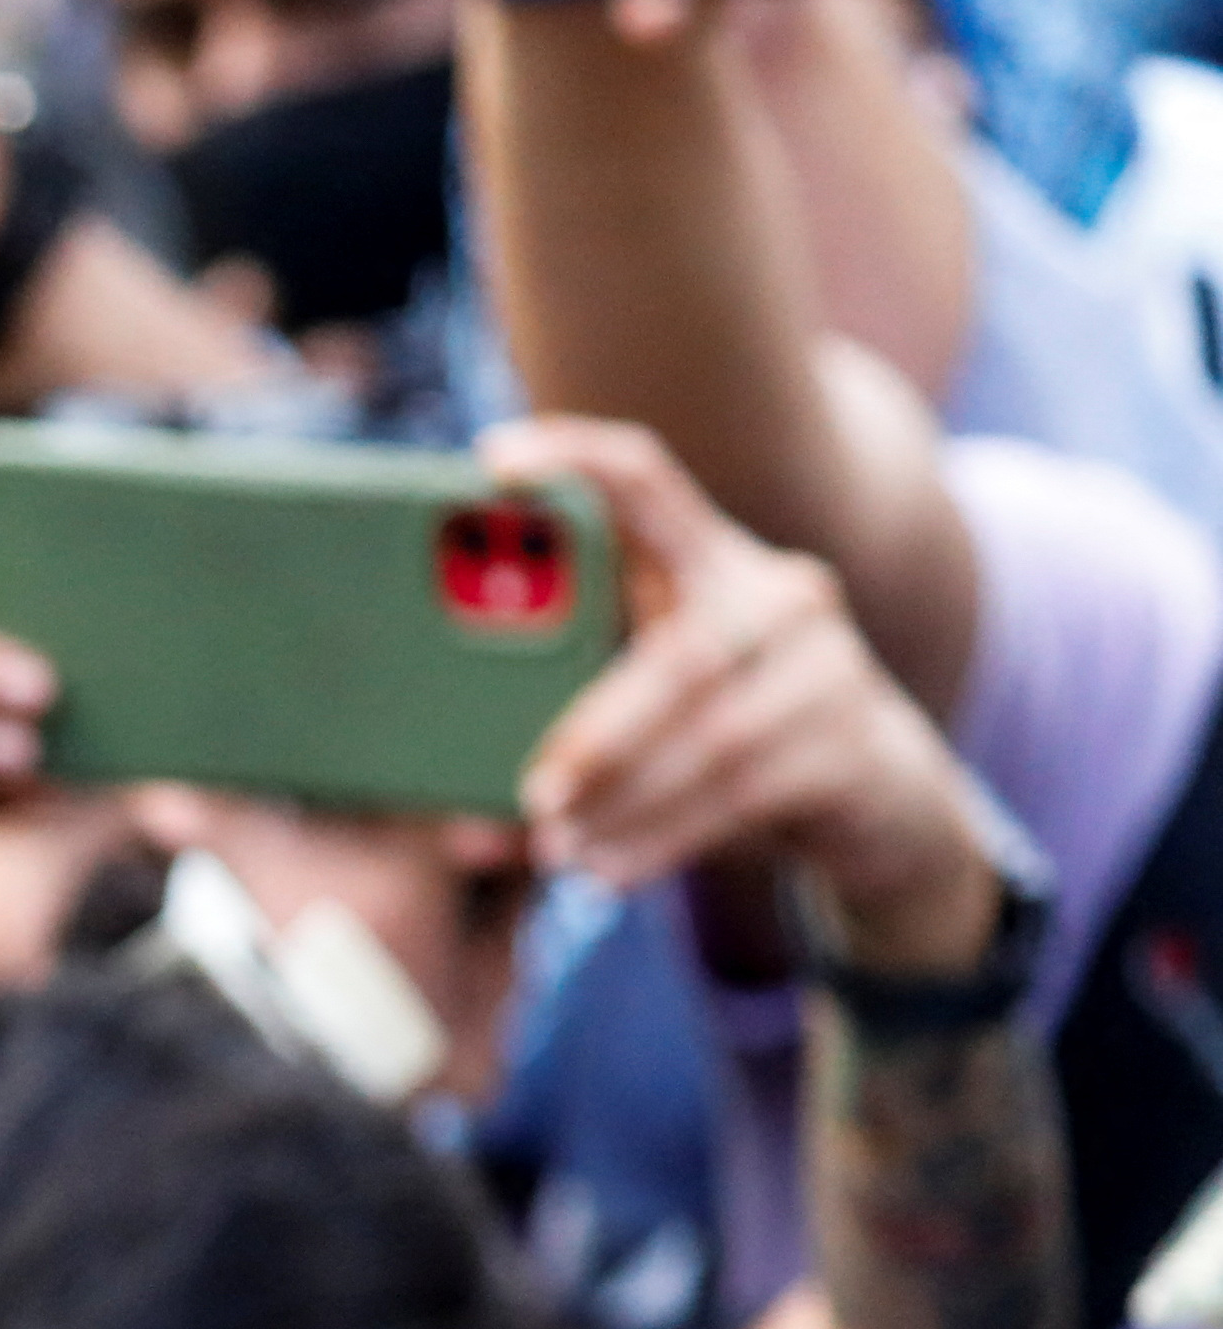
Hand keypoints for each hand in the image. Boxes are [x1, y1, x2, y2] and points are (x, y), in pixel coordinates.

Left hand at [505, 415, 1001, 973]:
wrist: (873, 792)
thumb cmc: (722, 737)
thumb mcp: (654, 709)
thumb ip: (565, 734)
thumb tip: (456, 829)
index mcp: (710, 560)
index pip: (647, 481)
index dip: (574, 458)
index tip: (491, 460)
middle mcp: (778, 595)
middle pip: (682, 656)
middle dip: (600, 731)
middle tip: (533, 794)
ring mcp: (827, 667)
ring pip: (713, 738)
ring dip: (626, 802)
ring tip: (557, 850)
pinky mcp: (852, 744)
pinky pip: (745, 794)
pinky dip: (665, 837)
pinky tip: (609, 869)